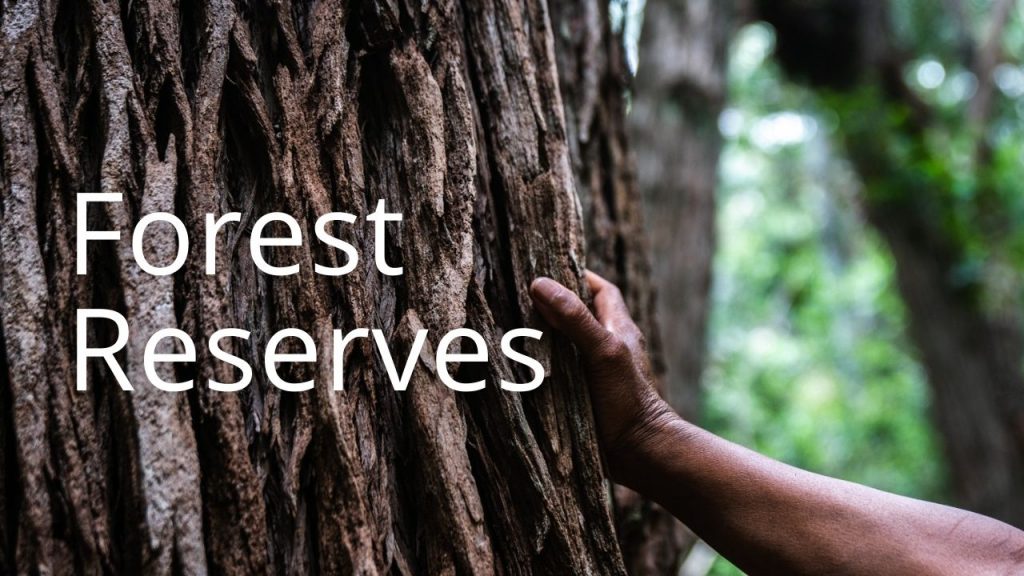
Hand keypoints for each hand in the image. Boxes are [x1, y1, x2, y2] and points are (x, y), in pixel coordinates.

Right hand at [529, 271, 678, 481]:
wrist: (638, 454)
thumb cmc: (628, 401)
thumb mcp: (603, 352)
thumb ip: (575, 319)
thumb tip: (540, 285)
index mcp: (619, 329)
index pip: (601, 291)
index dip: (579, 276)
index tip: (550, 266)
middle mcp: (606, 348)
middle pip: (578, 315)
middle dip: (552, 304)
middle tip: (517, 295)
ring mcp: (593, 373)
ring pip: (564, 345)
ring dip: (541, 337)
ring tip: (507, 325)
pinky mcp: (582, 397)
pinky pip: (557, 374)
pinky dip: (539, 367)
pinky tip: (516, 366)